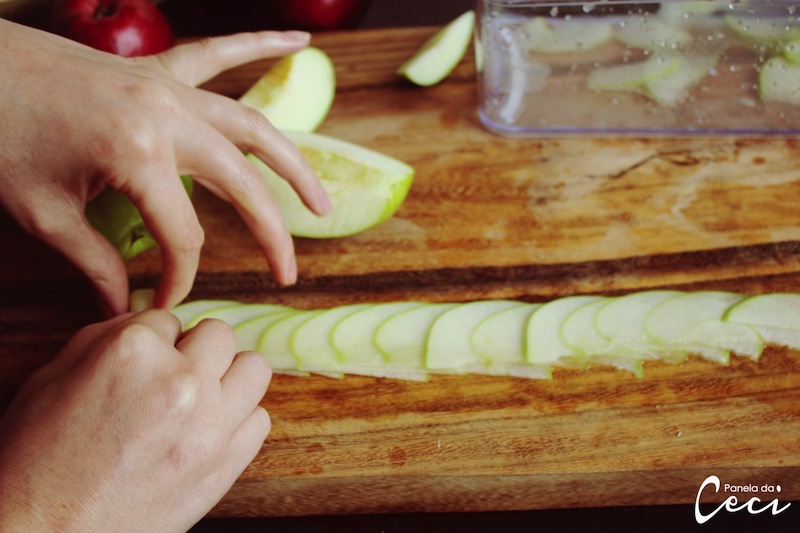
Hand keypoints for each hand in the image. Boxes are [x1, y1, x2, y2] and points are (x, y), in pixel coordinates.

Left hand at [0, 19, 330, 314]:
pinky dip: (262, 46)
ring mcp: (168, 88)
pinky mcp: (158, 69)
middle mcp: (168, 117)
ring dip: (294, 165)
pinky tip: (299, 42)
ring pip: (253, 127)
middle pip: (242, 185)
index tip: (166, 303)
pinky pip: (220, 53)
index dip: (181, 277)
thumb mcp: (44, 212)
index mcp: (139, 155)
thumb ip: (94, 263)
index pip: (184, 235)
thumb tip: (121, 309)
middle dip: (271, 234)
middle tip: (288, 273)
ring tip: (320, 202)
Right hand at [0, 310, 270, 530]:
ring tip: (201, 397)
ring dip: (228, 377)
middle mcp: (181, 382)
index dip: (151, 342)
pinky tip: (208, 431)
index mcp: (133, 353)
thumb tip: (151, 325)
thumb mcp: (54, 377)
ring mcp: (211, 425)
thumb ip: (109, 337)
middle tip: (173, 374)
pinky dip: (238, 420)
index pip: (166, 318)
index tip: (139, 367)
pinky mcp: (228, 464)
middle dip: (195, 349)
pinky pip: (259, 419)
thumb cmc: (38, 459)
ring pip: (254, 369)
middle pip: (220, 334)